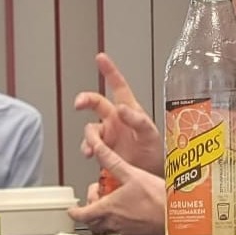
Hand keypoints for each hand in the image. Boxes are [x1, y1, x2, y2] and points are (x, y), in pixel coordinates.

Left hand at [70, 128, 165, 234]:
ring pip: (107, 232)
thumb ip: (112, 161)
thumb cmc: (158, 199)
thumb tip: (98, 147)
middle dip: (90, 214)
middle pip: (92, 224)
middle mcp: (114, 224)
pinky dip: (122, 231)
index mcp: (108, 208)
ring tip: (112, 210)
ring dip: (105, 222)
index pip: (81, 214)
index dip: (74, 212)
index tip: (72, 210)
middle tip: (95, 204)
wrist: (179, 219)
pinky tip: (131, 221)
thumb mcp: (133, 174)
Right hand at [73, 53, 163, 174]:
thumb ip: (137, 121)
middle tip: (79, 104)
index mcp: (129, 110)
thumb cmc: (155, 153)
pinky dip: (87, 148)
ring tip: (94, 145)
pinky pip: (89, 146)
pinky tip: (91, 153)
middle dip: (85, 100)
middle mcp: (115, 120)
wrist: (150, 176)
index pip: (118, 86)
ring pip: (90, 128)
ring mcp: (108, 135)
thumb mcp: (150, 134)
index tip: (101, 58)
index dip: (109, 71)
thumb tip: (122, 108)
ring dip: (89, 135)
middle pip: (95, 103)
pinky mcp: (102, 150)